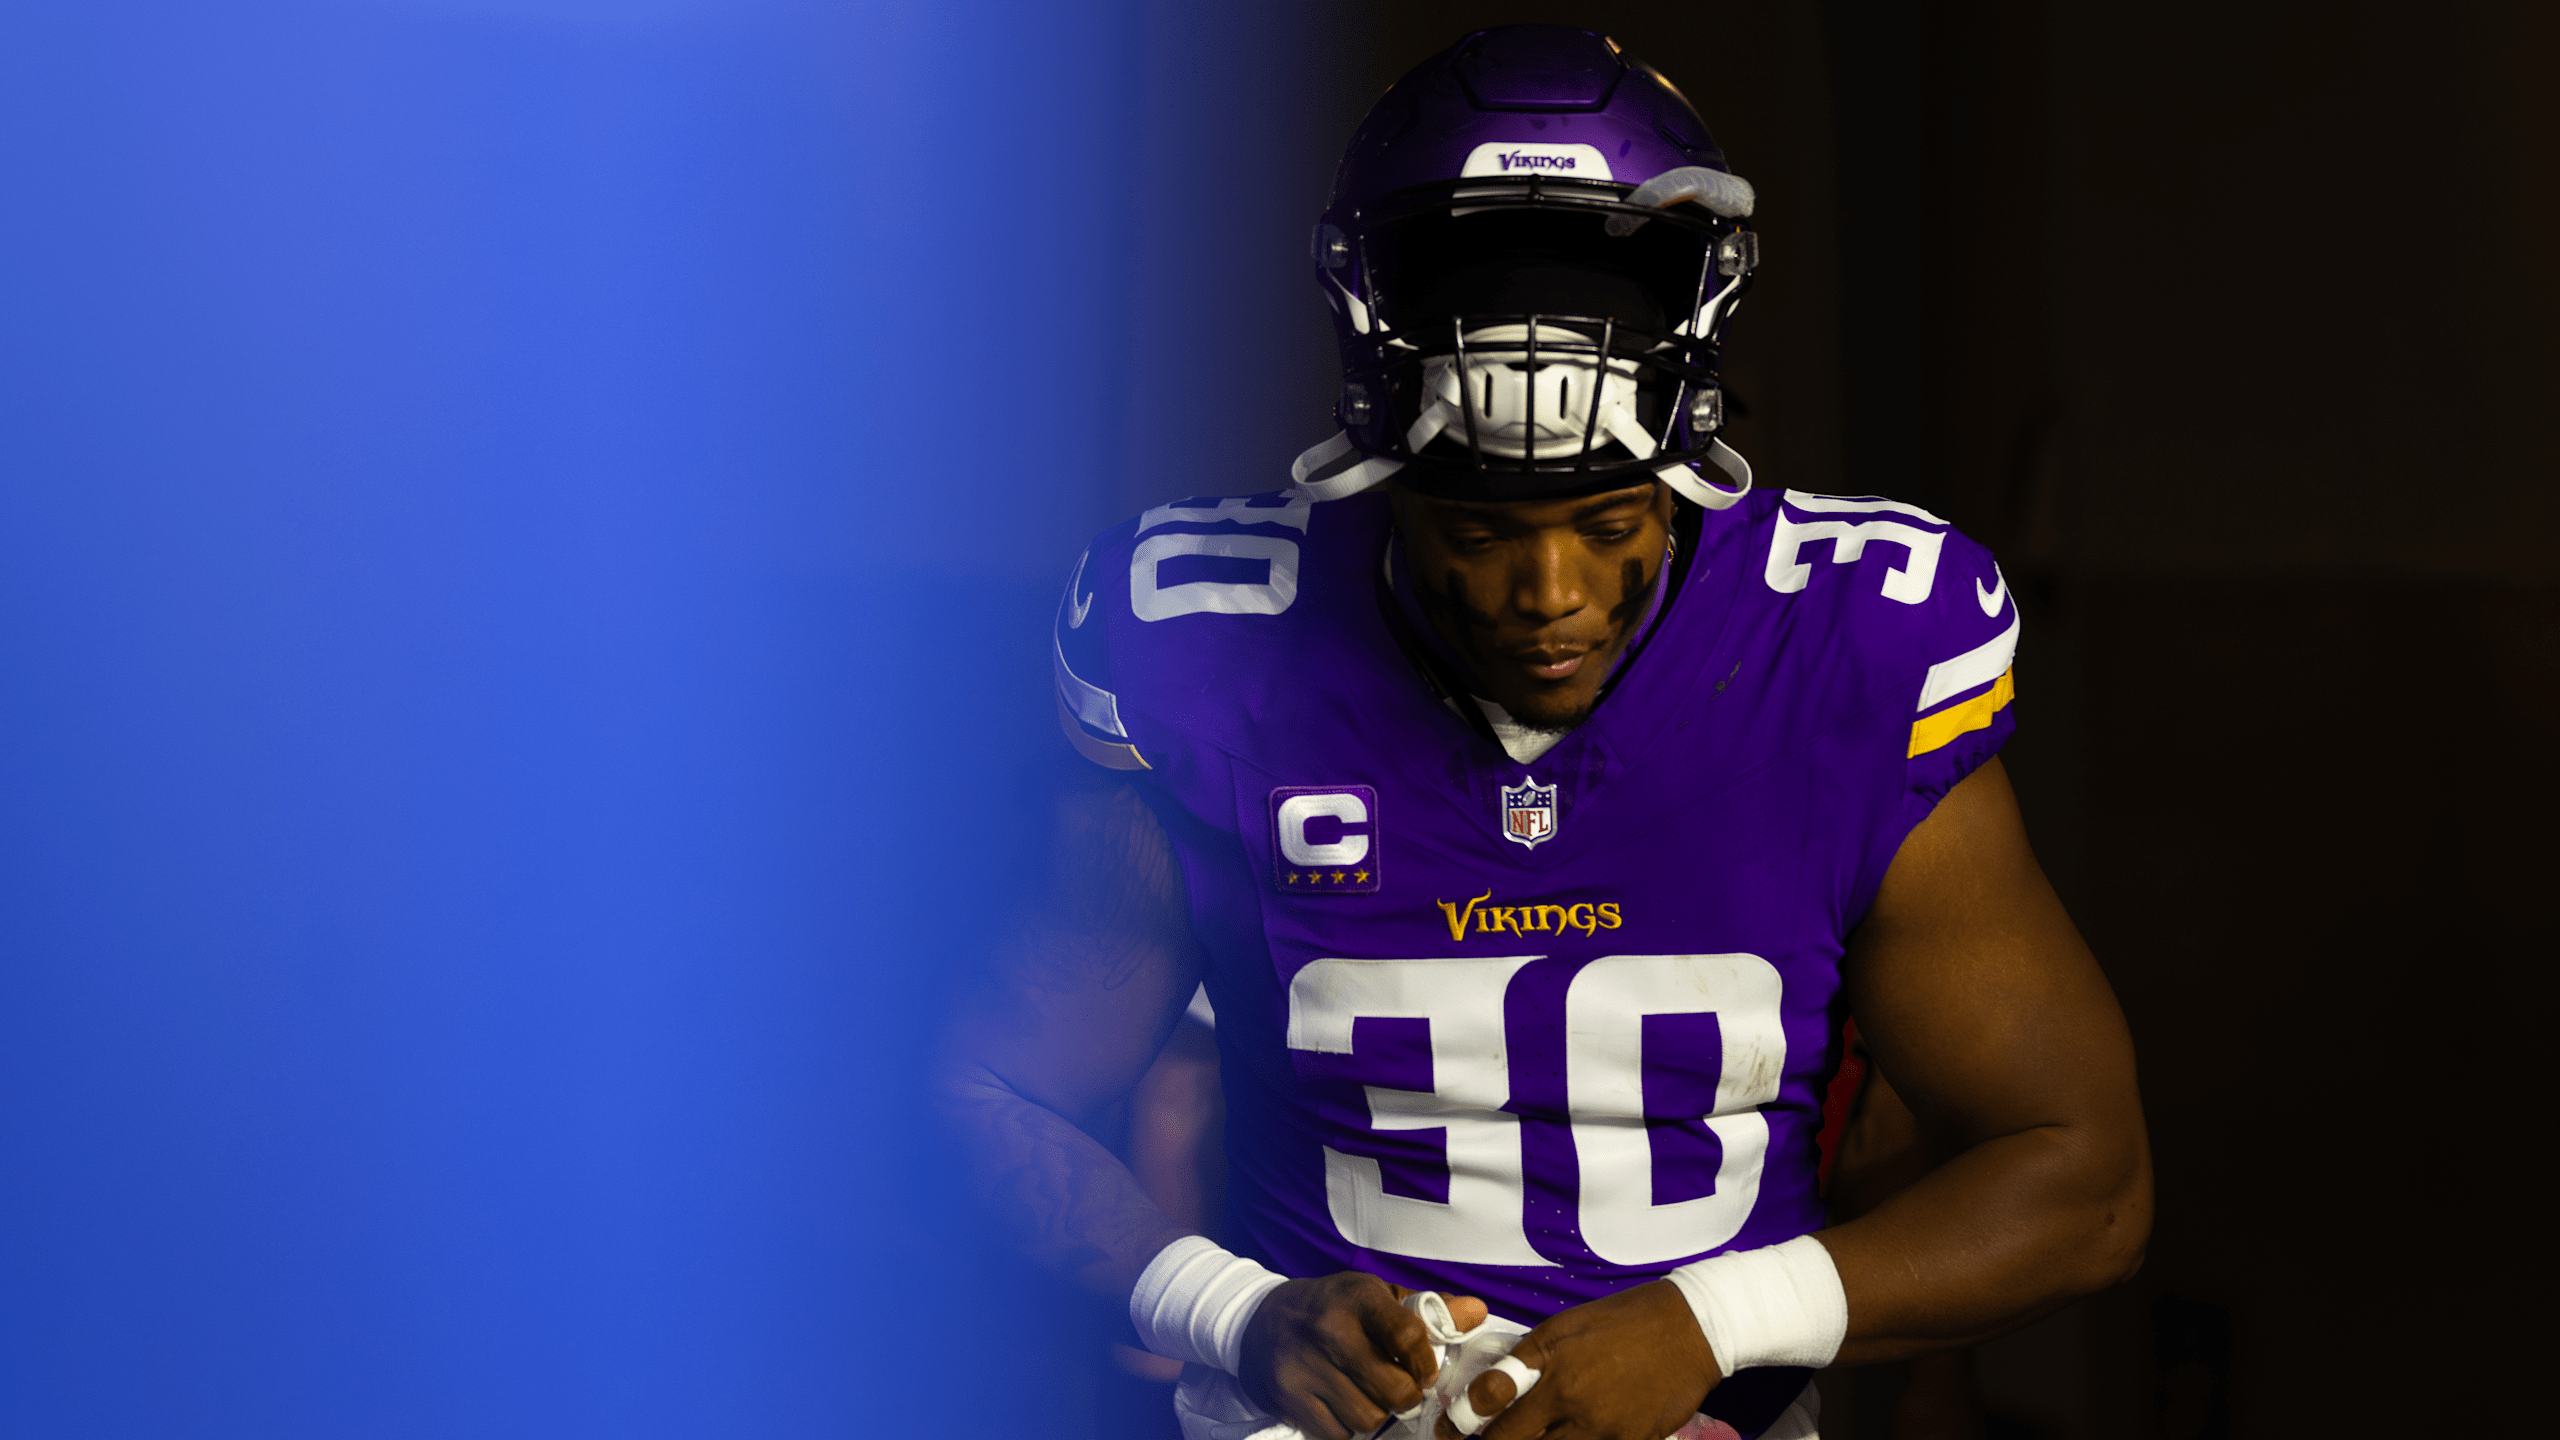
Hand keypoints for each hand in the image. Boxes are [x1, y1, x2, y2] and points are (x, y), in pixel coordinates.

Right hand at [1239, 1272, 1489, 1439]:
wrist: (1259, 1320)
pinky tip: (1340, 1402)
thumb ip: (1428, 1309)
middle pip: (1394, 1389)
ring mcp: (1305, 1365)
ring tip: (1366, 1393)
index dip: (1426, 1362)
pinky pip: (1338, 1433)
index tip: (1424, 1370)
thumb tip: (1478, 1313)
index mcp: (1358, 1297)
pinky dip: (1346, 1426)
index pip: (1410, 1336)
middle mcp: (1329, 1328)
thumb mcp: (1376, 1297)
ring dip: (1375, 1413)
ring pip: (1368, 1418)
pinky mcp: (1288, 1396)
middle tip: (1399, 1389)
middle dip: (1405, 1397)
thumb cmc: (1333, 1308)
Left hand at [1434, 1281, 1719, 1439]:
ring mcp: (1605, 1431)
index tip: (1449, 1431)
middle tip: (1486, 1439)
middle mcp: (1573, 1403)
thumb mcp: (1565, 1326)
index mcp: (1552, 1368)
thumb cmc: (1624, 1321)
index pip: (1492, 1410)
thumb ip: (1527, 1358)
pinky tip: (1570, 1435)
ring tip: (1529, 1435)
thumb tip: (1493, 1385)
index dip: (1463, 1427)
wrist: (1692, 1329)